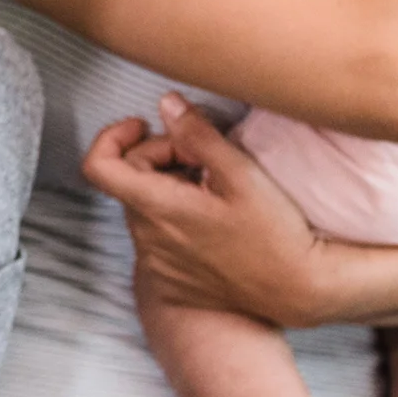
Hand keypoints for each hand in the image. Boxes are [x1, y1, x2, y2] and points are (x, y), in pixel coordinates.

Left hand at [82, 95, 332, 327]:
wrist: (298, 292)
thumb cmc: (275, 233)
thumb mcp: (242, 175)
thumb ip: (198, 136)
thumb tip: (166, 104)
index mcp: (158, 209)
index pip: (99, 166)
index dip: (113, 137)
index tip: (145, 125)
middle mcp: (147, 241)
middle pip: (128, 182)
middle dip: (157, 157)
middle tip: (202, 157)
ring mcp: (156, 266)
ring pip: (143, 210)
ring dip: (165, 189)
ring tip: (211, 188)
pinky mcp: (170, 284)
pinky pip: (156, 240)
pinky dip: (174, 220)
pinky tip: (211, 219)